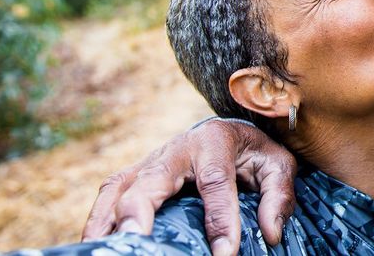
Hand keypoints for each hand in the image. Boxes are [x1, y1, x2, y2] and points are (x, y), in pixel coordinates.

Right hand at [81, 119, 296, 255]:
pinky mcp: (135, 173)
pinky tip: (95, 242)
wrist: (228, 131)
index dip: (220, 219)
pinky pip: (109, 194)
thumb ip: (278, 195)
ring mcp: (150, 160)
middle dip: (141, 211)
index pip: (215, 182)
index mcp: (215, 141)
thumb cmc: (253, 152)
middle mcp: (177, 148)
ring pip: (120, 186)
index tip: (224, 253)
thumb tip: (271, 232)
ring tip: (106, 248)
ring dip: (109, 218)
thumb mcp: (277, 165)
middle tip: (138, 240)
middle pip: (152, 179)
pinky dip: (99, 218)